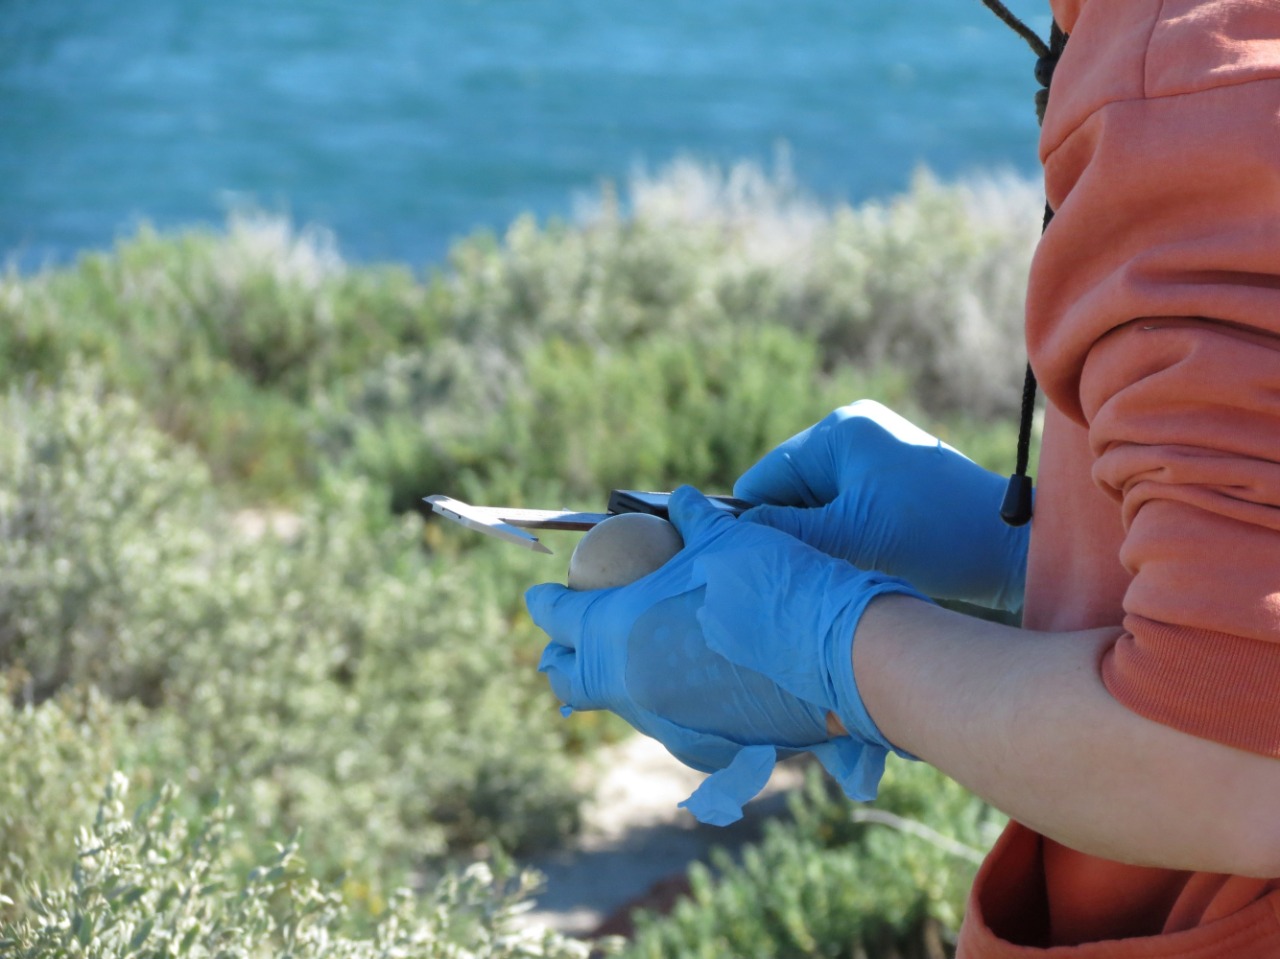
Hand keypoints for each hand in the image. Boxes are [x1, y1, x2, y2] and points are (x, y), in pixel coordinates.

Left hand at [526, 486, 927, 824]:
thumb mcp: (723, 539)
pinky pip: (662, 724)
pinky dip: (657, 703)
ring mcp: (666, 721)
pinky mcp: (702, 745)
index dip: (544, 603)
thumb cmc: (773, 585)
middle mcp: (631, 683)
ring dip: (607, 681)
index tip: (537, 597)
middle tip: (562, 639)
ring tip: (616, 660)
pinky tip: (675, 685)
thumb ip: (689, 519)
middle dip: (559, 657)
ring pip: (616, 705)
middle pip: (570, 679)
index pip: (560, 618)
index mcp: (620, 628)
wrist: (837, 652)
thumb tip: (676, 500)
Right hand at [733, 400, 1028, 611]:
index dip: (759, 524)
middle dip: (794, 528)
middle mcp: (851, 428)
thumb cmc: (935, 537)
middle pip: (787, 487)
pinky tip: (861, 555)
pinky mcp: (889, 474)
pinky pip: (841, 501)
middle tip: (814, 568)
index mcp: (838, 430)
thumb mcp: (850, 538)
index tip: (766, 565)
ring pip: (813, 499)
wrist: (1013, 545)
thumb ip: (786, 531)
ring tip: (844, 563)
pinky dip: (842, 531)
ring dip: (819, 533)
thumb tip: (728, 535)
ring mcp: (872, 448)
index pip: (764, 478)